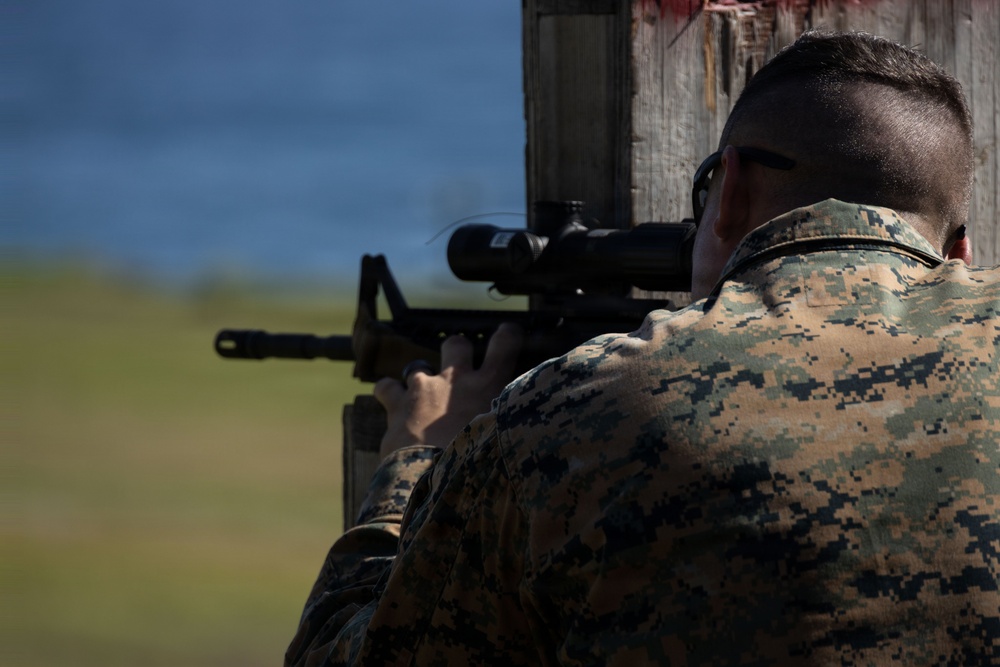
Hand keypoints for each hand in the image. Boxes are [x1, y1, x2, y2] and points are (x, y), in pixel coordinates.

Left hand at [373, 323, 522, 458]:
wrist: (438, 482)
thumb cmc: (481, 466)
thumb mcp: (505, 439)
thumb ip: (506, 424)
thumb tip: (517, 432)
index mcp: (489, 386)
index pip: (505, 345)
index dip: (507, 335)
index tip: (507, 333)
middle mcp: (456, 380)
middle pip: (456, 345)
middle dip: (456, 351)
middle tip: (458, 370)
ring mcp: (424, 389)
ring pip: (418, 365)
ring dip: (420, 377)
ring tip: (423, 398)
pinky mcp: (398, 404)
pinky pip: (386, 386)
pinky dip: (388, 393)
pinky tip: (392, 403)